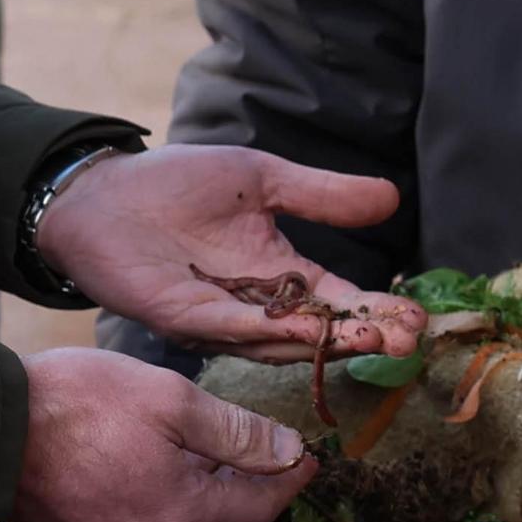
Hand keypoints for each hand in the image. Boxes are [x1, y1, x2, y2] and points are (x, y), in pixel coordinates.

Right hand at [9, 345, 317, 521]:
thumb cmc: (76, 405)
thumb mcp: (171, 400)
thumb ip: (236, 432)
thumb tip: (288, 451)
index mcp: (181, 515)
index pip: (258, 508)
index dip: (289, 479)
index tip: (308, 457)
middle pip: (215, 516)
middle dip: (238, 479)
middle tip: (258, 442)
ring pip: (173, 519)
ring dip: (192, 485)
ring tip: (196, 443)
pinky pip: (132, 521)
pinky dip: (150, 493)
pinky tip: (142, 459)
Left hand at [34, 145, 424, 360]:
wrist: (103, 193)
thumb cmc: (178, 183)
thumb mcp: (264, 179)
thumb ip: (322, 194)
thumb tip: (391, 196)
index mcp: (281, 272)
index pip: (339, 300)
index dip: (377, 310)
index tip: (418, 318)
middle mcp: (256, 305)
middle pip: (320, 330)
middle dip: (364, 334)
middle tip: (408, 338)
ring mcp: (221, 317)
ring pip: (283, 340)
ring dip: (328, 342)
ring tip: (374, 337)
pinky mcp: (183, 318)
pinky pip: (232, 330)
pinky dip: (270, 330)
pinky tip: (307, 329)